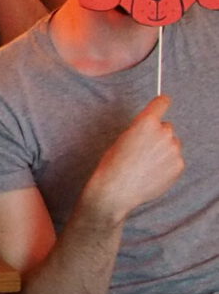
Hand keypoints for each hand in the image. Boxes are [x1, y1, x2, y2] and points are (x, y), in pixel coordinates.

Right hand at [84, 95, 182, 228]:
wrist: (116, 191)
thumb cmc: (113, 164)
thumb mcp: (123, 138)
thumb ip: (141, 129)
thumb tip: (152, 127)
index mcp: (147, 122)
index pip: (162, 102)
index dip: (160, 104)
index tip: (161, 105)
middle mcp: (164, 133)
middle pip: (167, 126)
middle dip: (158, 134)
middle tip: (144, 148)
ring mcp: (174, 150)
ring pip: (172, 144)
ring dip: (164, 150)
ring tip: (146, 164)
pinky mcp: (179, 165)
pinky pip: (175, 159)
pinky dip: (167, 164)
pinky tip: (152, 172)